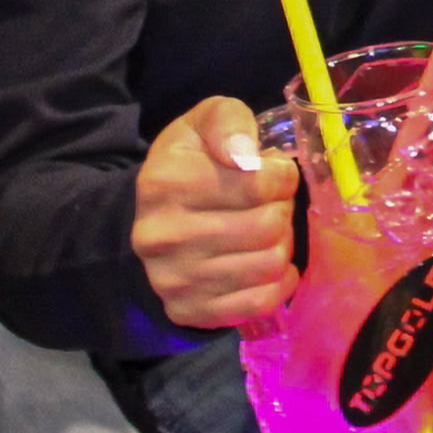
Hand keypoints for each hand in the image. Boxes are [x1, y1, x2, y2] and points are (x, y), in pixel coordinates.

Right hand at [131, 97, 297, 327]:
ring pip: (269, 264)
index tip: (275, 175)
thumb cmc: (189, 166)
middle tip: (272, 204)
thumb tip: (245, 154)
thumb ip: (228, 121)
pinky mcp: (187, 310)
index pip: (257, 184)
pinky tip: (267, 263)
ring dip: (282, 244)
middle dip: (282, 210)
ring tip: (267, 232)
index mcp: (164, 182)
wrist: (150, 222)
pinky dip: (279, 282)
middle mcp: (162, 234)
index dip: (281, 177)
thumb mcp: (201, 125)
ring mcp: (172, 279)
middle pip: (267, 226)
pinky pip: (260, 302)